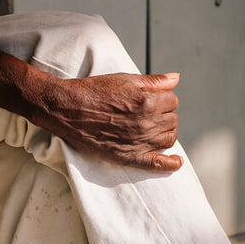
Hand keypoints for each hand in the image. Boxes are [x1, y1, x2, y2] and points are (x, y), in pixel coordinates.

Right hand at [37, 72, 183, 171]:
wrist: (68, 109)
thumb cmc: (94, 91)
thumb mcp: (125, 79)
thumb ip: (153, 81)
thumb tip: (175, 80)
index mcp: (147, 102)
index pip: (172, 100)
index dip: (163, 98)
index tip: (152, 98)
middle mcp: (145, 123)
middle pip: (172, 120)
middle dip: (164, 114)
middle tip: (147, 111)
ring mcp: (138, 141)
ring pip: (168, 139)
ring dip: (165, 132)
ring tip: (153, 127)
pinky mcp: (127, 156)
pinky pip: (155, 163)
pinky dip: (169, 164)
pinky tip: (176, 163)